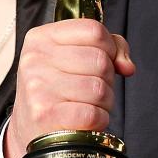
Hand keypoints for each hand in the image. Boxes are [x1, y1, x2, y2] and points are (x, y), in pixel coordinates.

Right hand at [4, 18, 134, 157]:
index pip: (94, 30)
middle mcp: (35, 59)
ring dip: (104, 101)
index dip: (110, 47)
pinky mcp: (44, 115)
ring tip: (89, 104)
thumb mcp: (74, 56)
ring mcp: (37, 87)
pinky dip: (99, 120)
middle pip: (100, 60)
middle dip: (108, 78)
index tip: (106, 60)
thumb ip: (108, 48)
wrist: (30, 127)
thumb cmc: (58, 88)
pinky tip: (86, 120)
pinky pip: (92, 114)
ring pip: (99, 89)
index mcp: (41, 37)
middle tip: (93, 88)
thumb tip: (127, 66)